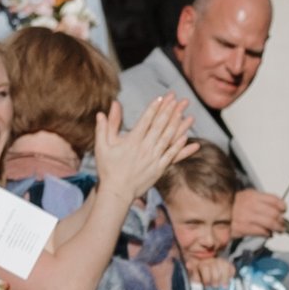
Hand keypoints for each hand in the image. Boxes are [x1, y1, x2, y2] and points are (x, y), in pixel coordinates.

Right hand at [93, 90, 195, 213]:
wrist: (116, 192)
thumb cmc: (107, 168)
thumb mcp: (102, 146)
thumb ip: (104, 128)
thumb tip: (102, 111)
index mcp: (132, 141)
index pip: (146, 120)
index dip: (154, 108)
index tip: (162, 97)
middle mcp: (145, 148)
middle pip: (160, 126)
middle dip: (169, 110)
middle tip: (178, 99)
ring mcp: (153, 159)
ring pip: (168, 138)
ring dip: (178, 124)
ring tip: (186, 113)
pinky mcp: (159, 169)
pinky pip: (172, 155)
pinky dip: (179, 146)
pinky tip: (186, 137)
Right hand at [231, 185, 288, 240]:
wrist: (214, 213)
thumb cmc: (231, 206)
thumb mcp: (245, 196)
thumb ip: (260, 200)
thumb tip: (275, 207)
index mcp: (252, 195)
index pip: (274, 200)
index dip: (282, 206)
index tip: (284, 210)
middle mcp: (251, 205)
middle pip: (274, 213)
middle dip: (281, 220)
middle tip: (282, 224)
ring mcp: (246, 217)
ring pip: (270, 223)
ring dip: (277, 228)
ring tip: (278, 230)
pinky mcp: (243, 228)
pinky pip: (261, 231)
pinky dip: (267, 234)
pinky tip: (268, 234)